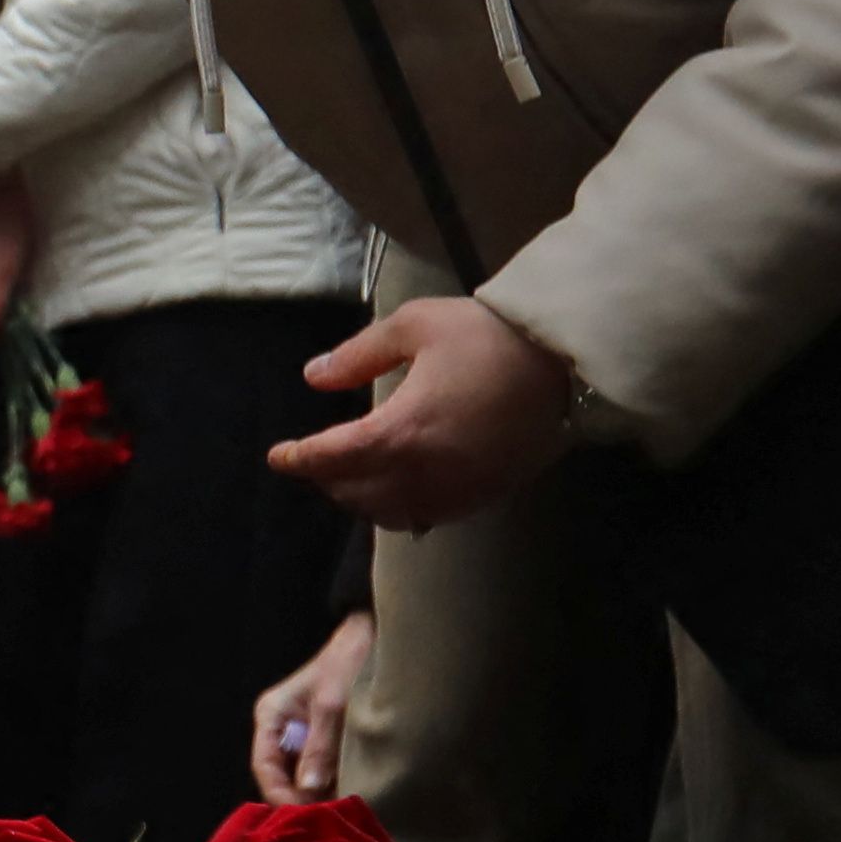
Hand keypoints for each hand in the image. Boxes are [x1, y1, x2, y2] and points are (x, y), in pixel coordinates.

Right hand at [250, 609, 377, 801]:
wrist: (377, 637)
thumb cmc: (349, 661)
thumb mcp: (333, 704)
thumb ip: (320, 747)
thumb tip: (309, 790)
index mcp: (272, 715)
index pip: (265, 767)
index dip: (282, 795)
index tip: (306, 815)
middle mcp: (283, 731)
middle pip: (284, 779)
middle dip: (304, 801)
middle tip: (330, 821)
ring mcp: (305, 738)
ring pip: (306, 780)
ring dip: (323, 797)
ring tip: (344, 814)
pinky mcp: (328, 743)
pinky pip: (325, 773)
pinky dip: (336, 787)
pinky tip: (354, 798)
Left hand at [268, 295, 575, 531]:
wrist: (562, 361)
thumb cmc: (486, 335)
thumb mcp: (415, 326)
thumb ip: (359, 355)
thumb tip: (314, 375)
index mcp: (401, 431)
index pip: (332, 458)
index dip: (299, 459)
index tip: (278, 456)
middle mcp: (424, 472)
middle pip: (356, 492)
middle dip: (327, 479)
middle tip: (314, 461)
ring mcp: (457, 489)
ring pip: (391, 513)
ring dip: (361, 499)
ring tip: (351, 477)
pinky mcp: (484, 495)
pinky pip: (430, 516)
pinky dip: (402, 509)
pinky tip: (398, 490)